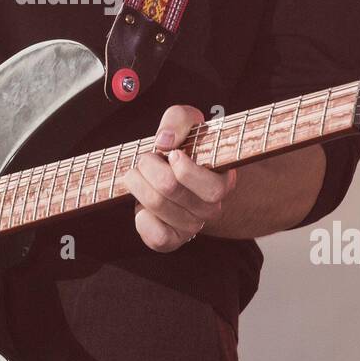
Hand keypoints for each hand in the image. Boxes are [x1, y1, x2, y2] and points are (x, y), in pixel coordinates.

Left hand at [121, 104, 237, 252]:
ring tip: (139, 176)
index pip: (211, 188)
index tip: (172, 153)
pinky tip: (143, 206)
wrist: (179, 177)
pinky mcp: (172, 240)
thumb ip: (179, 120)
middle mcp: (210, 209)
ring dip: (137, 184)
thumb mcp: (188, 124)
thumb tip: (164, 141)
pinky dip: (141, 217)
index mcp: (221, 182)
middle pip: (169, 188)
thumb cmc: (187, 149)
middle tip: (146, 159)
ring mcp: (192, 226)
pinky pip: (155, 236)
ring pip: (155, 205)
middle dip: (148, 165)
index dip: (184, 168)